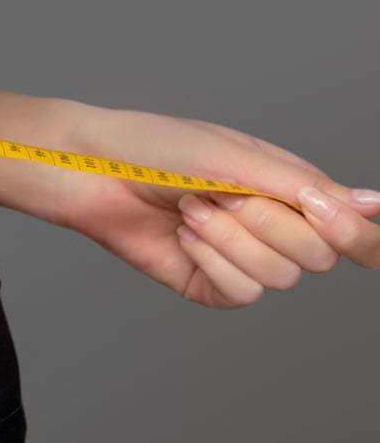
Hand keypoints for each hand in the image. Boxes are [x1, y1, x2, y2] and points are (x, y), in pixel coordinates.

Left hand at [17, 106, 379, 307]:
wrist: (91, 171)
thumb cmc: (156, 148)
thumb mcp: (234, 155)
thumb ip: (303, 186)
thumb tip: (375, 205)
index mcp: (291, 190)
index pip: (357, 234)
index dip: (351, 233)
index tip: (315, 208)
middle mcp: (273, 228)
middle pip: (317, 256)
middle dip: (267, 222)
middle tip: (221, 193)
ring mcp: (242, 259)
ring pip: (279, 278)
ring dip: (230, 238)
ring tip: (191, 208)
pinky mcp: (209, 285)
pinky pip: (241, 294)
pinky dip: (211, 261)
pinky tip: (182, 235)